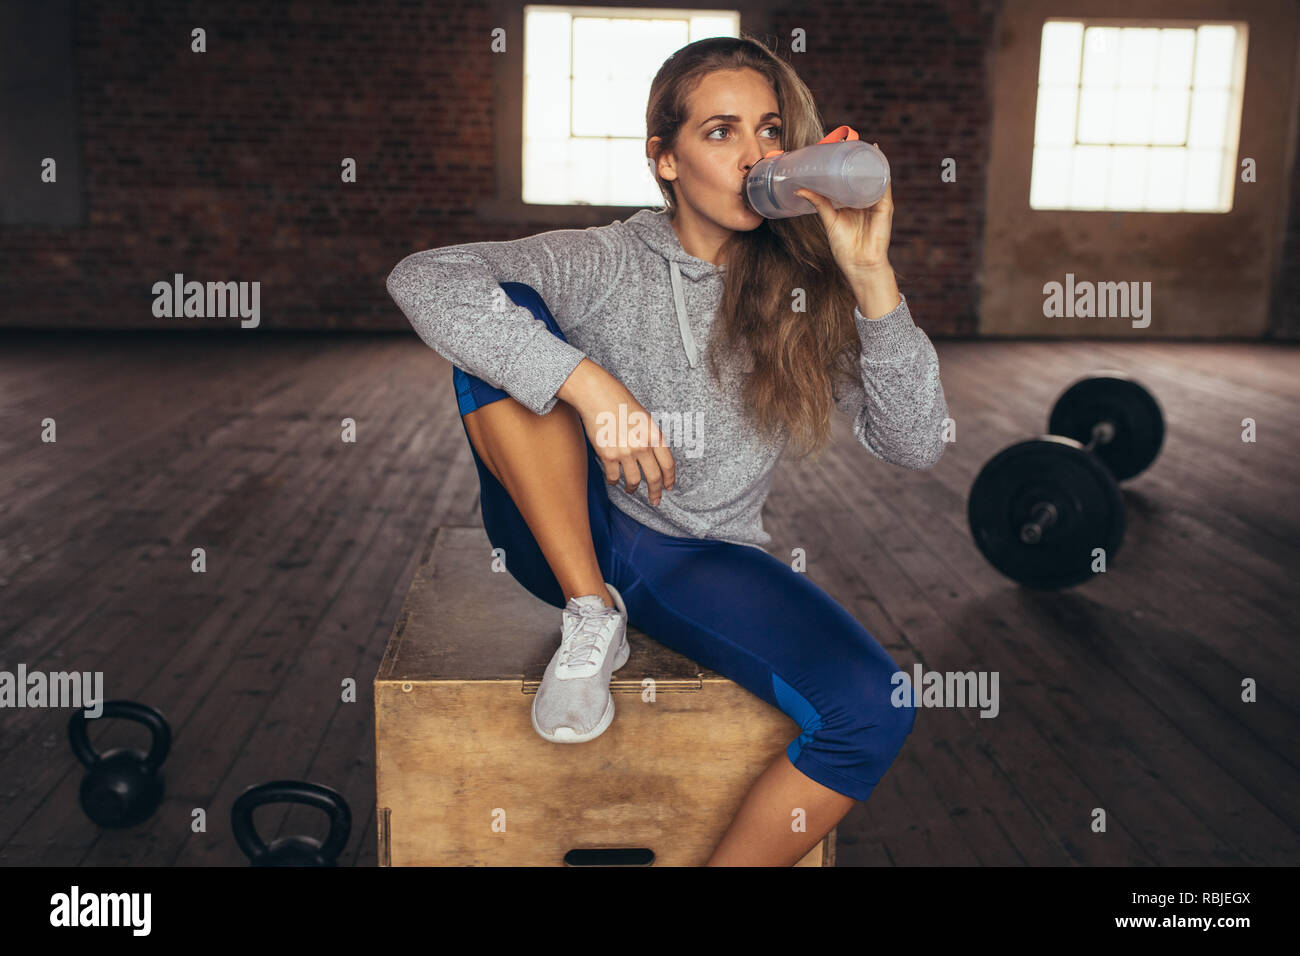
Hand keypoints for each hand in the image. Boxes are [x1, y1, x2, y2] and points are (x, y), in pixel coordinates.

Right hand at [570, 367, 674, 506]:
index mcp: (654, 435)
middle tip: (655, 501)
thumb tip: (653, 456)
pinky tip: (614, 480)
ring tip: (630, 490)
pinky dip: (614, 481)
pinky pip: (613, 477)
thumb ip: (651, 437)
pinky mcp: (608, 456)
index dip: (669, 479)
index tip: (669, 488)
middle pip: (654, 478)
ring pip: (633, 481)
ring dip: (632, 489)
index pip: (668, 465)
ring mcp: (625, 452)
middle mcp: (642, 446)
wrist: (597, 395)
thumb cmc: (620, 402)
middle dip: (655, 493)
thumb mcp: (645, 418)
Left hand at [795, 142, 893, 277]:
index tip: (839, 148)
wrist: (859, 264)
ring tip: (865, 144)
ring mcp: (877, 202)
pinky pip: (885, 185)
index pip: (852, 178)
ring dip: (873, 160)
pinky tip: (878, 159)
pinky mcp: (885, 207)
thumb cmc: (845, 247)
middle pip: (864, 175)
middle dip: (860, 158)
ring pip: (876, 177)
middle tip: (852, 140)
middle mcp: (866, 200)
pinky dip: (882, 172)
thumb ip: (819, 203)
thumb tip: (800, 189)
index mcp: (853, 202)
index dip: (847, 164)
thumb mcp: (829, 220)